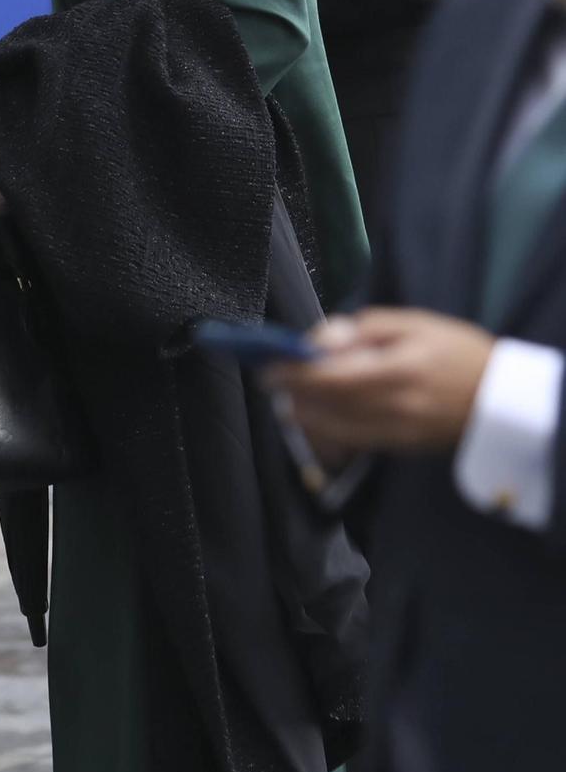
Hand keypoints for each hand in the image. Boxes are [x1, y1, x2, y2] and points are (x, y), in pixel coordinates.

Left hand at [268, 308, 496, 455]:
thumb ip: (366, 329)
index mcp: (398, 370)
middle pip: (326, 406)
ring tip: (290, 398)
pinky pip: (353, 441)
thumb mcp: (416, 323)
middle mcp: (394, 407)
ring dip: (305, 414)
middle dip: (294, 393)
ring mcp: (397, 432)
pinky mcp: (400, 448)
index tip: (270, 366)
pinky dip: (328, 430)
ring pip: (334, 429)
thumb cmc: (458, 351)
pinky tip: (318, 417)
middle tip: (274, 380)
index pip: (331, 377)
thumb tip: (323, 341)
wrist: (502, 398)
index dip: (295, 374)